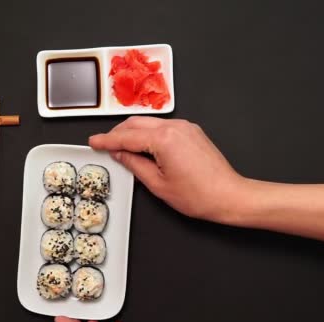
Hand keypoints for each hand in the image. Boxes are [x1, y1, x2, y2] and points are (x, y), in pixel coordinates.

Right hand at [89, 116, 244, 221]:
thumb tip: (120, 153)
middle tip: (105, 145)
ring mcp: (185, 127)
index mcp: (164, 139)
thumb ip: (134, 164)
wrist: (229, 196)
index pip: (126, 137)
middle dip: (118, 132)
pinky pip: (163, 126)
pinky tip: (143, 146)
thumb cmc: (198, 195)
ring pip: (149, 122)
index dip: (107, 140)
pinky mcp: (192, 131)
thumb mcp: (157, 184)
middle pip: (136, 123)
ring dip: (133, 132)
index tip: (94, 142)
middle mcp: (175, 127)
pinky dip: (149, 133)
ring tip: (121, 147)